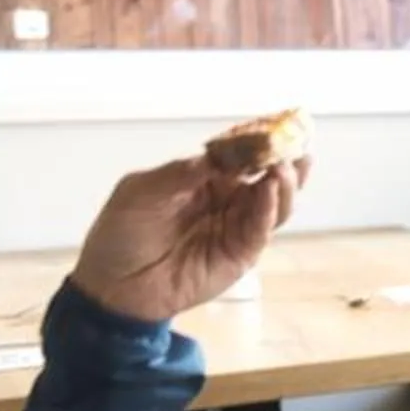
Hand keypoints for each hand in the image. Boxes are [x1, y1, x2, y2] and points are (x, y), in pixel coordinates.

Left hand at [66, 151, 309, 323]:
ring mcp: (235, 229)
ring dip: (283, 184)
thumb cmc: (121, 233)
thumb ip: (179, 174)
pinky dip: (268, 210)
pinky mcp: (239, 256)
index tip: (274, 125)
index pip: (238, 156)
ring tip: (284, 167)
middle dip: (283, 160)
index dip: (256, 141)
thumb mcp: (141, 192)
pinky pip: (259, 230)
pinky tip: (270, 191)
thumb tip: (215, 157)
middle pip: (264, 177)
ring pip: (272, 204)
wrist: (114, 285)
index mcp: (203, 180)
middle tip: (295, 145)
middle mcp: (225, 202)